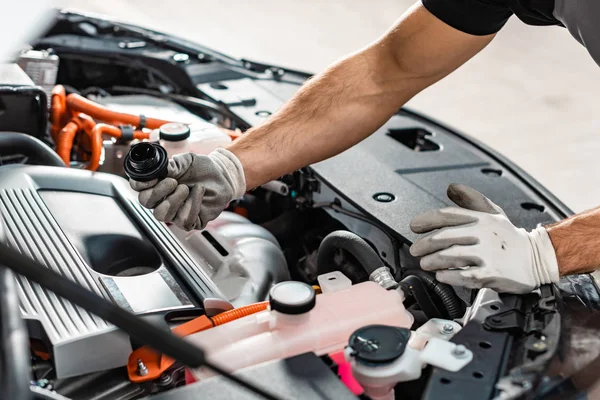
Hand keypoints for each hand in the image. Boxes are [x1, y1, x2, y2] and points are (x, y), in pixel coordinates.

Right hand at [129, 148, 245, 230]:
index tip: (152, 177)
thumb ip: (171, 166)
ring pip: (161, 215)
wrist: (222, 175)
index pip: (138, 187)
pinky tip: (198, 192)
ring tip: (186, 188)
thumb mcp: (185, 161)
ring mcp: (175, 212)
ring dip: (173, 201)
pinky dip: (192, 205)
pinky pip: (184, 220)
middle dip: (158, 192)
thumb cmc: (202, 169)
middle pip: (146, 202)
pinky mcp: (190, 221)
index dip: (140, 183)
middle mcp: (162, 200)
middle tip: (173, 182)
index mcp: (157, 184)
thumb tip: (158, 170)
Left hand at [409, 184, 559, 293]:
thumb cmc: (509, 237)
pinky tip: (441, 275)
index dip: (426, 220)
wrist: (537, 258)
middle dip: (424, 244)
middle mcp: (482, 234)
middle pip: (444, 237)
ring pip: (450, 256)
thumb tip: (451, 187)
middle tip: (415, 250)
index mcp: (481, 219)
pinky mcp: (491, 273)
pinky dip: (449, 276)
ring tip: (424, 263)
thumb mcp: (492, 212)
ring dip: (432, 260)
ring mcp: (487, 254)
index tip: (413, 226)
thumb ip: (471, 200)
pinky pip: (464, 275)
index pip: (446, 215)